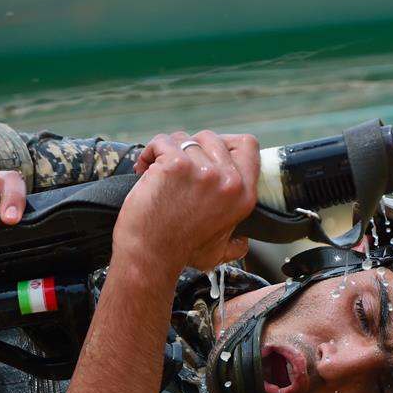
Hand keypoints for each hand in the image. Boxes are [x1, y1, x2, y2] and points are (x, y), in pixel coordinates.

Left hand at [113, 131, 258, 276]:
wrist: (151, 255)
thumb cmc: (180, 252)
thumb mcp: (220, 251)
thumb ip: (236, 244)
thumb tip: (243, 241)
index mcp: (243, 195)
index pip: (247, 146)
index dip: (226, 143)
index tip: (207, 154)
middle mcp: (228, 181)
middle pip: (212, 137)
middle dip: (191, 148)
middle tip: (178, 168)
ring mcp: (203, 171)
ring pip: (184, 138)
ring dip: (168, 151)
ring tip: (157, 170)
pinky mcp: (176, 165)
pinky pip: (162, 142)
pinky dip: (149, 153)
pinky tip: (144, 170)